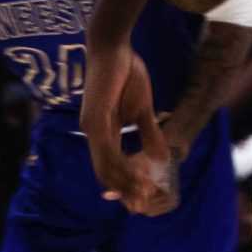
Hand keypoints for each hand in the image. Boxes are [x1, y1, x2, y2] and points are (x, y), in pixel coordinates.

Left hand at [81, 44, 176, 214]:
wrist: (112, 47)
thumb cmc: (127, 72)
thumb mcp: (142, 108)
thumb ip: (148, 132)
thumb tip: (160, 155)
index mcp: (102, 130)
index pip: (109, 165)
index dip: (124, 183)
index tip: (142, 196)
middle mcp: (92, 132)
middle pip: (105, 172)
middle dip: (125, 190)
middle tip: (143, 204)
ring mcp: (91, 127)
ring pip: (106, 166)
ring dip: (125, 183)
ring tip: (145, 193)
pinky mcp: (95, 120)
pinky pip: (108, 151)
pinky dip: (122, 167)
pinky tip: (138, 175)